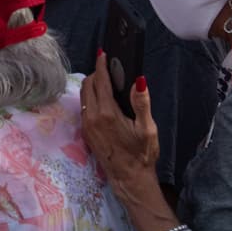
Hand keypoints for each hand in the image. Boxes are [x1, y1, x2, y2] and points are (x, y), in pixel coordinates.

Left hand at [80, 51, 160, 206]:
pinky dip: (90, 97)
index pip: (101, 81)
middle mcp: (92, 117)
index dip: (102, 64)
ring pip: (83, 96)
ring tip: (106, 81)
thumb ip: (141, 103)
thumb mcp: (147, 129)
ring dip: (92, 85)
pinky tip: (102, 99)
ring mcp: (86, 125)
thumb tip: (139, 80)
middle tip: (108, 68)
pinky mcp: (85, 132)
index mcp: (107, 113)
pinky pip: (84, 107)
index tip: (103, 52)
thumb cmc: (142, 154)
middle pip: (87, 85)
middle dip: (96, 73)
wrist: (129, 178)